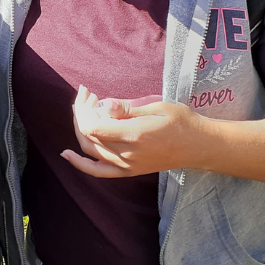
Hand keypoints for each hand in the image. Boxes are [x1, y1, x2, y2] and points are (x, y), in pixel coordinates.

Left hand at [62, 85, 204, 177]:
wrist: (198, 146)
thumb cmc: (181, 121)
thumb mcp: (157, 107)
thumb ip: (128, 108)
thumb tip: (105, 104)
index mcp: (134, 136)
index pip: (93, 126)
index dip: (83, 108)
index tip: (87, 92)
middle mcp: (127, 154)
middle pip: (88, 136)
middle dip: (80, 114)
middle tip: (85, 96)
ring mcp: (127, 166)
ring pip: (90, 151)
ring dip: (80, 130)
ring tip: (81, 111)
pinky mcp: (129, 171)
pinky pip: (99, 171)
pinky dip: (81, 164)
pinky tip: (66, 154)